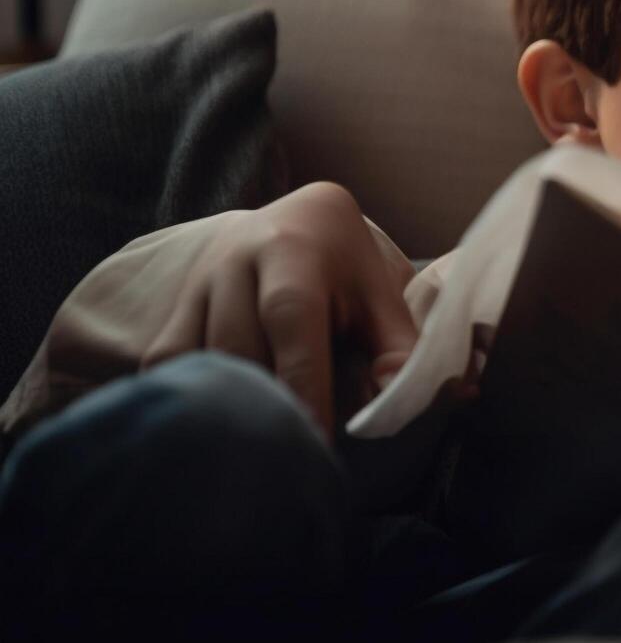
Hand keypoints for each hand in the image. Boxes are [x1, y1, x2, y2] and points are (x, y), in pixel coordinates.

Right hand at [140, 181, 419, 435]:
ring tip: (263, 442)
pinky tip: (224, 418)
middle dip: (267, 401)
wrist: (297, 224)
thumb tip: (394, 398)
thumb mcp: (380, 296)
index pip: (290, 317)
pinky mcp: (176, 306)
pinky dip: (193, 394)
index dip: (302, 380)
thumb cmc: (348, 271)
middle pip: (240, 344)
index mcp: (295, 248)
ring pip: (201, 357)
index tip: (317, 437)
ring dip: (232, 403)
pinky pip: (168, 361)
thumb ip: (396, 347)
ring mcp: (199, 281)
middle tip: (292, 451)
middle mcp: (236, 258)